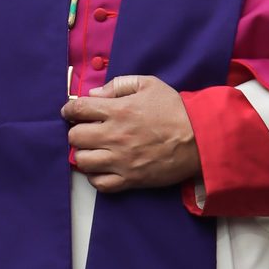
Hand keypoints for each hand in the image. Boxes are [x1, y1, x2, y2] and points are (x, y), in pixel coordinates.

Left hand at [62, 74, 199, 193]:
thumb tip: (94, 94)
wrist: (199, 139)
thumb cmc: (175, 109)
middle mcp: (114, 136)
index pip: (78, 110)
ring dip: (83, 154)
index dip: (69, 110)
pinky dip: (95, 177)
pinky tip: (102, 167)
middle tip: (84, 130)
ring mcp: (121, 160)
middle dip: (75, 132)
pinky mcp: (130, 179)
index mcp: (118, 110)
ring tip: (92, 149)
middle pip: (75, 137)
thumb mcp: (149, 84)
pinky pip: (100, 184)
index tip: (70, 112)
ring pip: (83, 162)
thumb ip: (119, 85)